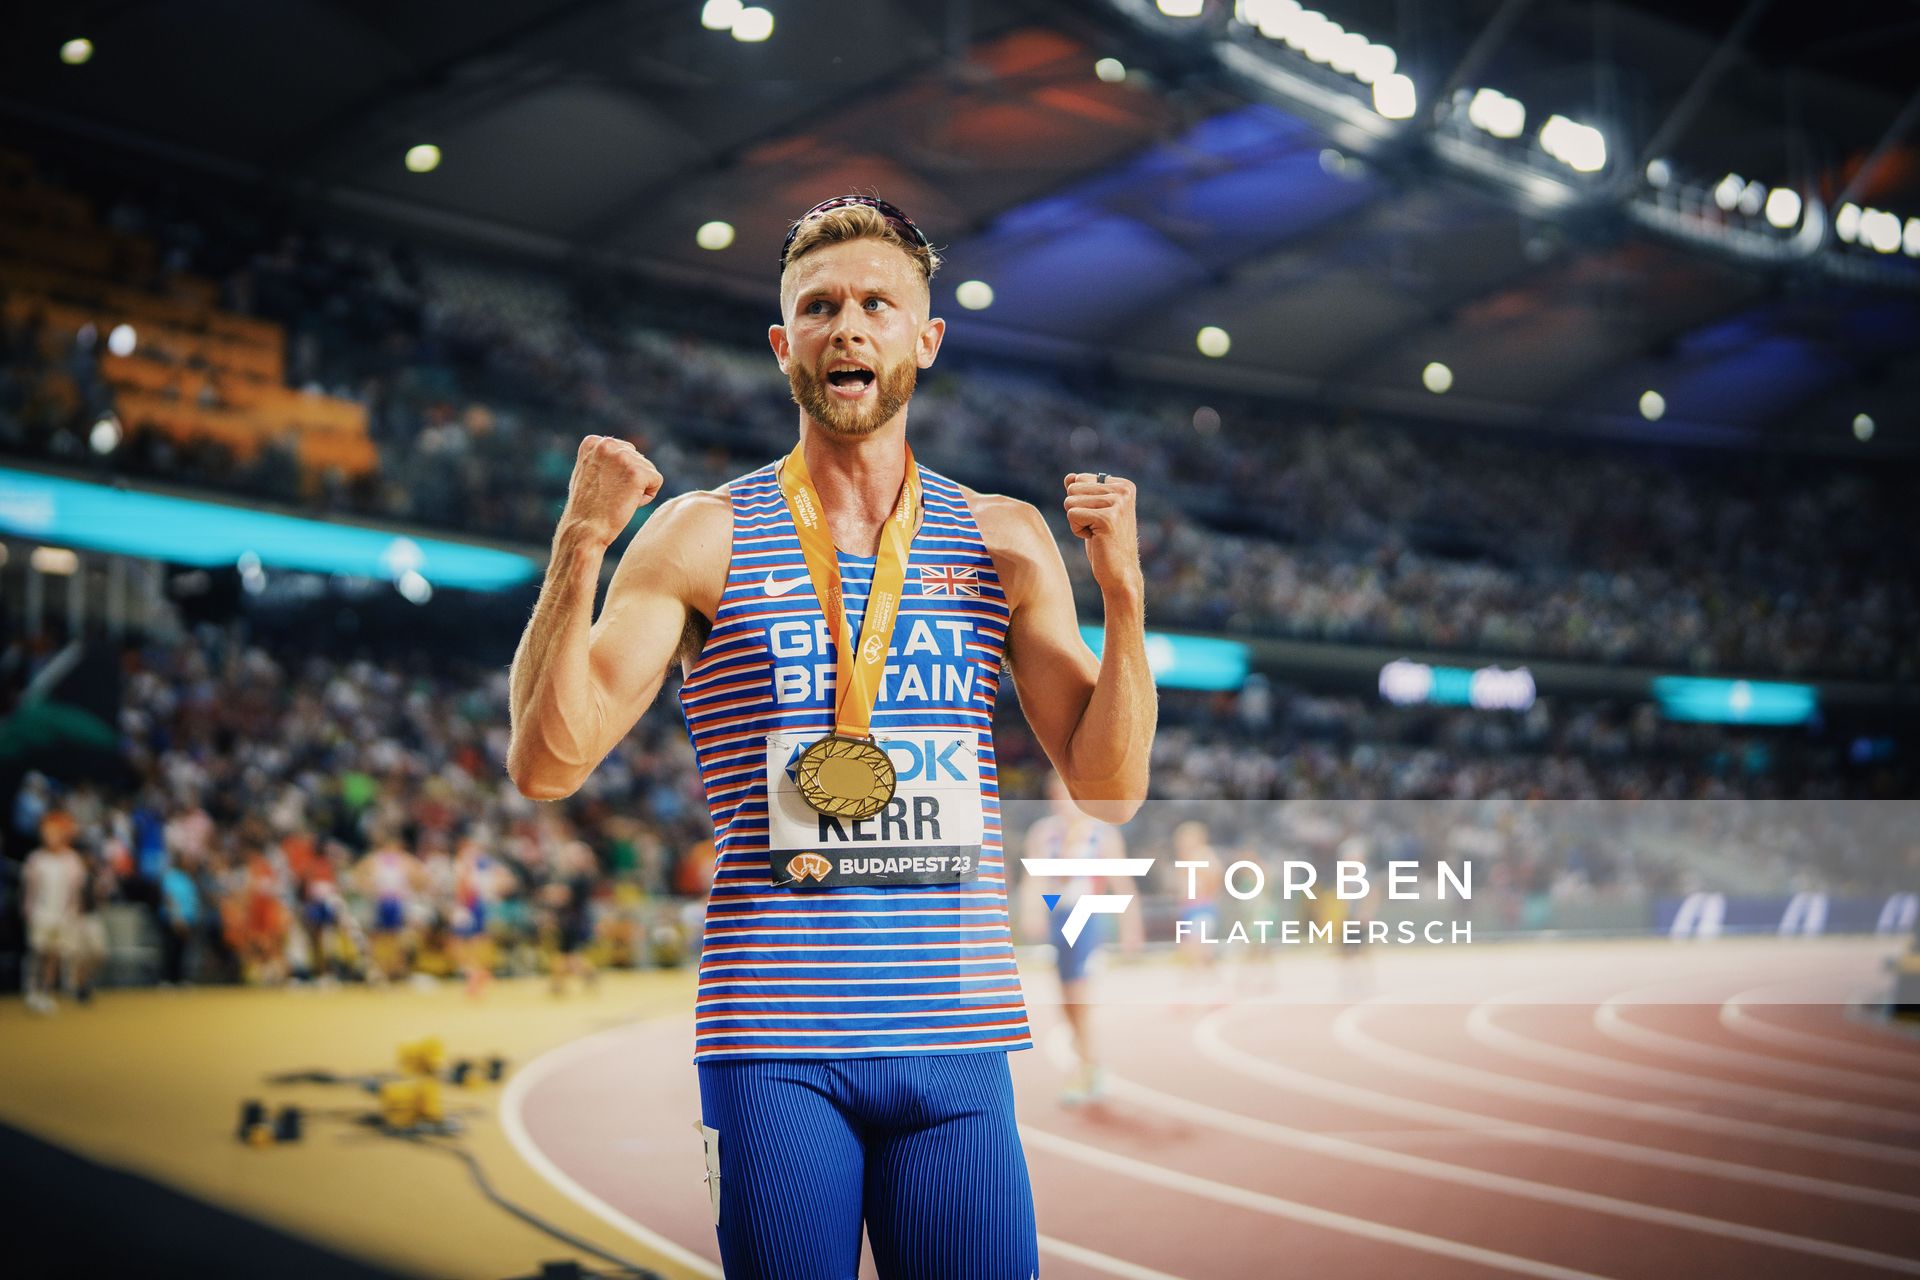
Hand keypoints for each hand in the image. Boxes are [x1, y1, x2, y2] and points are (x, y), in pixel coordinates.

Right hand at [560, 435, 662, 549]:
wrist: (585, 530)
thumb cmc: (586, 508)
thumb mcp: (588, 473)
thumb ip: (603, 458)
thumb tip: (621, 450)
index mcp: (593, 442)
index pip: (625, 452)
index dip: (618, 475)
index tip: (602, 488)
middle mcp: (607, 444)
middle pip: (639, 460)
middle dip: (630, 480)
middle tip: (610, 496)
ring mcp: (622, 457)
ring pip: (649, 471)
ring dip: (638, 489)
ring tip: (616, 500)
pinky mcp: (637, 472)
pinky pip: (656, 482)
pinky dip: (646, 497)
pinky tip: (627, 504)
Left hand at [1063, 472, 1142, 598]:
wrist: (1120, 572)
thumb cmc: (1105, 542)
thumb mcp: (1093, 511)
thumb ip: (1082, 491)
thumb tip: (1069, 477)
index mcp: (1123, 485)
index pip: (1080, 479)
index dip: (1082, 502)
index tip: (1099, 518)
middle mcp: (1123, 490)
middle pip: (1073, 489)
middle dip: (1077, 511)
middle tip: (1096, 527)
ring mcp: (1117, 503)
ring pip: (1070, 502)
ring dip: (1077, 522)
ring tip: (1096, 533)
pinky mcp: (1107, 518)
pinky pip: (1072, 515)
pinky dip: (1077, 530)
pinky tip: (1095, 538)